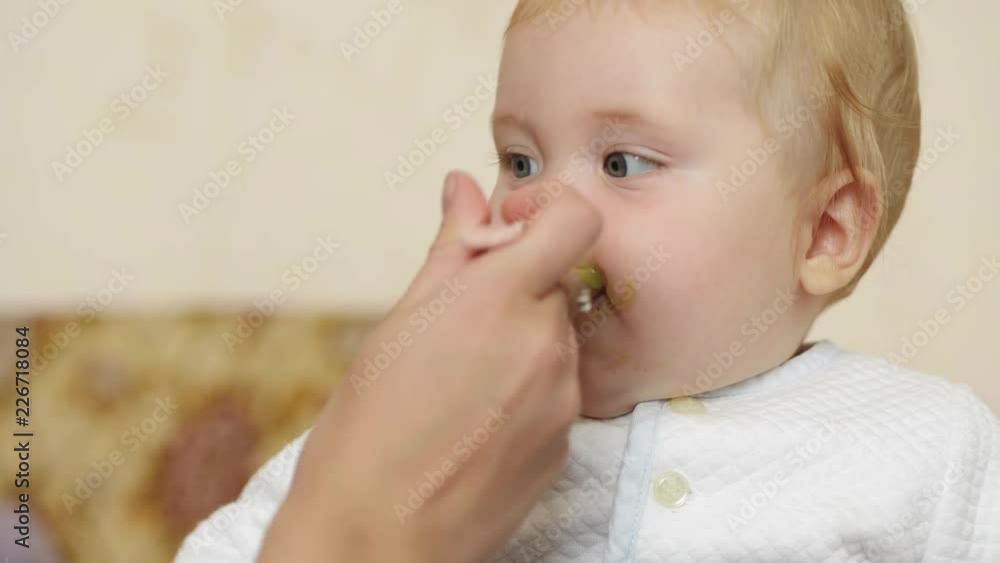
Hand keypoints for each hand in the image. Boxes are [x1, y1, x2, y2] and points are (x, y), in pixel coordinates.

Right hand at [257, 171, 601, 562]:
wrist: (377, 537)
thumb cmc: (368, 429)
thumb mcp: (399, 322)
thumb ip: (449, 249)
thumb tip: (465, 188)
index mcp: (498, 301)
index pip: (576, 219)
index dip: (547, 209)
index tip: (509, 225)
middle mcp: (545, 344)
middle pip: (559, 282)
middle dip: (518, 287)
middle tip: (459, 322)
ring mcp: (562, 399)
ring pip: (557, 338)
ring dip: (521, 340)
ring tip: (460, 382)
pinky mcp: (565, 445)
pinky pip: (557, 391)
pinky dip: (527, 389)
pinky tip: (476, 420)